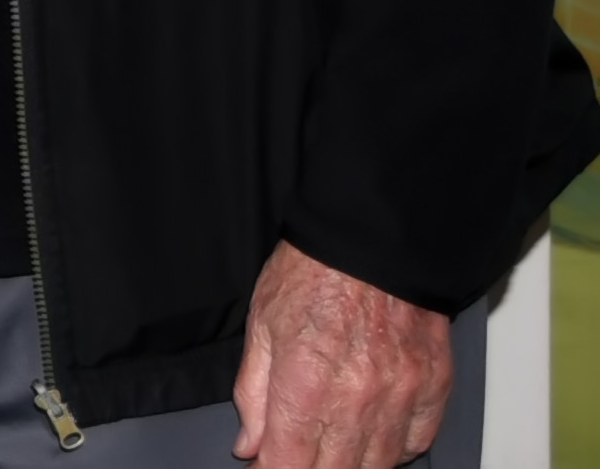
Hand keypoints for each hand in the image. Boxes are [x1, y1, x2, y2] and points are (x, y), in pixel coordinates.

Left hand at [232, 241, 451, 467]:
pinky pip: (415, 444)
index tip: (264, 468)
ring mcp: (400, 398)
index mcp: (306, 383)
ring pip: (377, 466)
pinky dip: (392, 451)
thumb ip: (253, 393)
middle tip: (295, 460)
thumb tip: (249, 444)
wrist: (374, 238)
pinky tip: (371, 439)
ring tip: (330, 452)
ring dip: (351, 467)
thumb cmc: (313, 272)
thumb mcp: (262, 325)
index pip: (288, 463)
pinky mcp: (433, 390)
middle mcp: (357, 399)